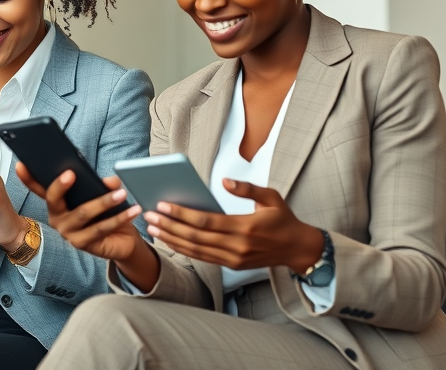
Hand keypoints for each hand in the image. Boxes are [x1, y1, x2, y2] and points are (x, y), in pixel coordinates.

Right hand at [18, 162, 143, 259]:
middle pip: (54, 199)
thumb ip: (103, 185)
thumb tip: (110, 181)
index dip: (28, 177)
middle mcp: (57, 217)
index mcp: (57, 202)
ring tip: (121, 193)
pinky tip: (133, 210)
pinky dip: (119, 218)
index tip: (22, 164)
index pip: (39, 188)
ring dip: (104, 202)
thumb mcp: (102, 193)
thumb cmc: (106, 213)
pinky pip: (100, 229)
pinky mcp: (81, 244)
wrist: (121, 239)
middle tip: (71, 173)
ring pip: (82, 213)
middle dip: (61, 185)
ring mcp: (67, 232)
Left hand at [144, 178, 323, 273]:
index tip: (162, 206)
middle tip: (148, 216)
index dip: (182, 214)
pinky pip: (203, 257)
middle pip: (196, 237)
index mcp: (246, 227)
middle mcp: (237, 246)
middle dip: (170, 227)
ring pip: (196, 250)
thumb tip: (225, 180)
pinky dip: (184, 249)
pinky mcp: (232, 265)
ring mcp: (234, 259)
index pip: (206, 221)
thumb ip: (247, 188)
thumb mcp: (271, 197)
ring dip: (172, 239)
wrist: (297, 249)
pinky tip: (169, 239)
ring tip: (152, 228)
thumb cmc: (282, 219)